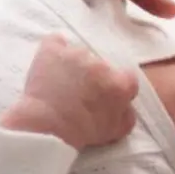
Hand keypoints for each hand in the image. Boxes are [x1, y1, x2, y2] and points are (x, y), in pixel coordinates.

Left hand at [0, 34, 138, 149]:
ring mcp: (76, 54)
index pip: (127, 78)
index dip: (115, 86)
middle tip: (79, 94)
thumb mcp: (117, 131)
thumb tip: (126, 106)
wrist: (47, 126)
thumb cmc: (82, 132)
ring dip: (73, 65)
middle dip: (92, 77)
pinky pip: (55, 42)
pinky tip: (50, 62)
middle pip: (101, 66)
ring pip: (78, 54)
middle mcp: (101, 64)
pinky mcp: (53, 50)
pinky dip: (54, 50)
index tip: (105, 95)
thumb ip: (127, 114)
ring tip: (61, 84)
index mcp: (120, 84)